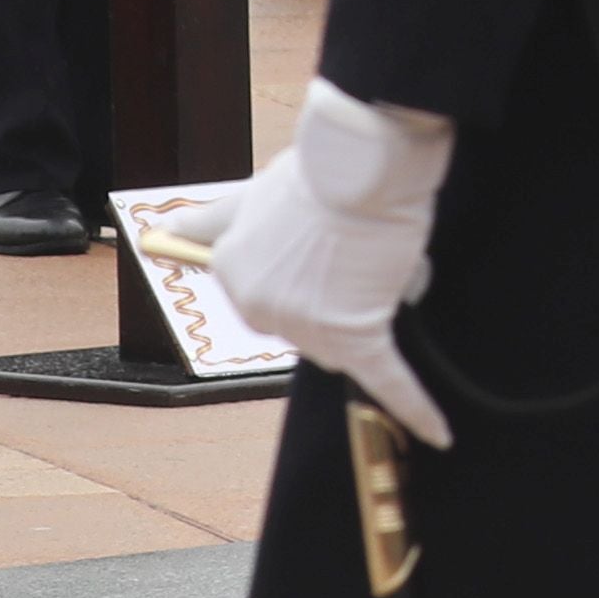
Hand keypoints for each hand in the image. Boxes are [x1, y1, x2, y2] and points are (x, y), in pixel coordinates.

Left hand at [202, 81, 456, 445]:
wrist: (355, 165)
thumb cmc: (313, 173)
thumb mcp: (249, 194)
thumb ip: (208, 223)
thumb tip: (160, 231)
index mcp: (231, 275)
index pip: (271, 300)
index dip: (308, 277)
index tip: (327, 247)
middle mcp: (259, 307)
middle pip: (310, 327)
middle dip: (339, 299)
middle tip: (359, 248)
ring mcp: (305, 324)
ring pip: (347, 343)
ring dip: (373, 311)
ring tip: (386, 255)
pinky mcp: (354, 331)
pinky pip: (385, 377)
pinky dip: (413, 406)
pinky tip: (438, 431)